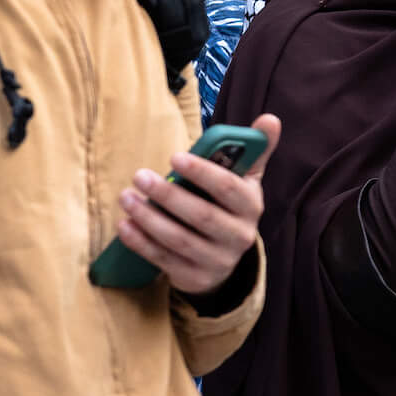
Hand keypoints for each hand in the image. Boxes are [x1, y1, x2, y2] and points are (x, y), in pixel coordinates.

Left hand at [115, 112, 277, 295]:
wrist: (223, 258)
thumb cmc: (229, 207)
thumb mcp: (245, 181)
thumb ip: (254, 150)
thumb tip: (270, 119)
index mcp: (252, 206)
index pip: (229, 188)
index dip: (202, 173)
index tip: (174, 157)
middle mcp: (240, 236)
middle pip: (202, 216)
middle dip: (168, 195)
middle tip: (140, 176)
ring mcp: (218, 260)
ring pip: (180, 239)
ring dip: (149, 218)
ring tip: (126, 197)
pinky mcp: (195, 277)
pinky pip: (164, 260)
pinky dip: (141, 243)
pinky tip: (125, 226)